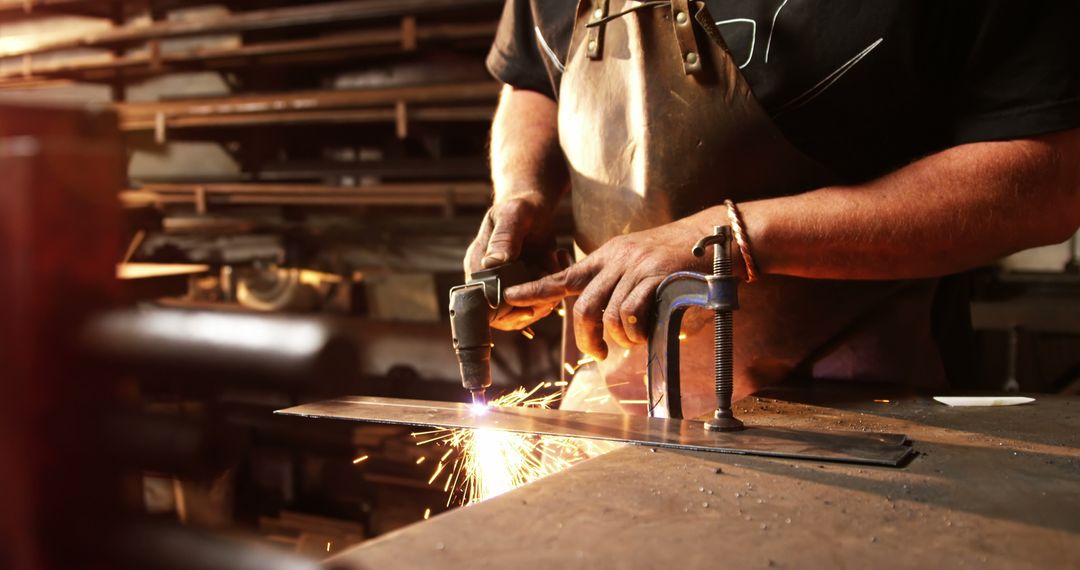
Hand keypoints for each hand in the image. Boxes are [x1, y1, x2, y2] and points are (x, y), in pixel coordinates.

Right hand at [464, 196, 561, 330]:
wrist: (535, 206)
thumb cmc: (521, 205)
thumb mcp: (514, 215)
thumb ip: (504, 237)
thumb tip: (493, 263)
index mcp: (478, 265)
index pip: (481, 302)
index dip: (502, 312)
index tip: (527, 307)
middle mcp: (491, 280)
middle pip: (503, 316)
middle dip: (529, 309)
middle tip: (550, 294)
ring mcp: (509, 285)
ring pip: (524, 312)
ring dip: (545, 299)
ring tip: (554, 266)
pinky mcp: (527, 286)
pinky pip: (539, 302)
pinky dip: (554, 291)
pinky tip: (558, 260)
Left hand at [503, 210, 718, 359]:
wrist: (716, 236)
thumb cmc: (680, 259)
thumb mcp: (640, 266)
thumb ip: (620, 290)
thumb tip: (609, 329)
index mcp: (607, 257)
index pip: (562, 275)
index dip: (534, 290)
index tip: (508, 298)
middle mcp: (616, 259)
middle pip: (583, 307)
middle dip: (586, 339)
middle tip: (598, 354)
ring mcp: (635, 266)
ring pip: (609, 315)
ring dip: (619, 339)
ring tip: (633, 343)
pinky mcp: (656, 276)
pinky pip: (633, 313)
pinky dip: (638, 331)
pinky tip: (649, 333)